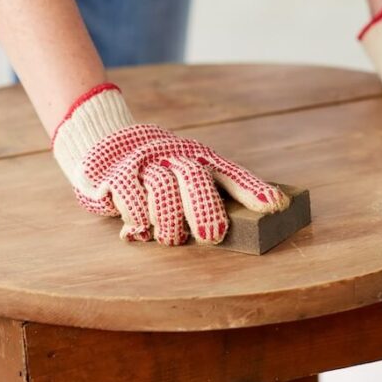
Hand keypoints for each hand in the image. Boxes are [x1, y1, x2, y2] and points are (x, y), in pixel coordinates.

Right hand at [52, 84, 289, 244]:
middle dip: (205, 209)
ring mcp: (146, 162)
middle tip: (211, 238)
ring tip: (171, 238)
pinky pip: (130, 194)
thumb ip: (211, 198)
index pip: (231, 173)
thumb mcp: (187, 176)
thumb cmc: (159, 170)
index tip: (276, 206)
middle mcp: (176, 156)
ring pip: (163, 187)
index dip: (253, 190)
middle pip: (195, 178)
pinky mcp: (118, 173)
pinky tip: (142, 228)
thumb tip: (251, 219)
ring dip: (169, 220)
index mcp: (200, 158)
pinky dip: (138, 216)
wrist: (105, 142)